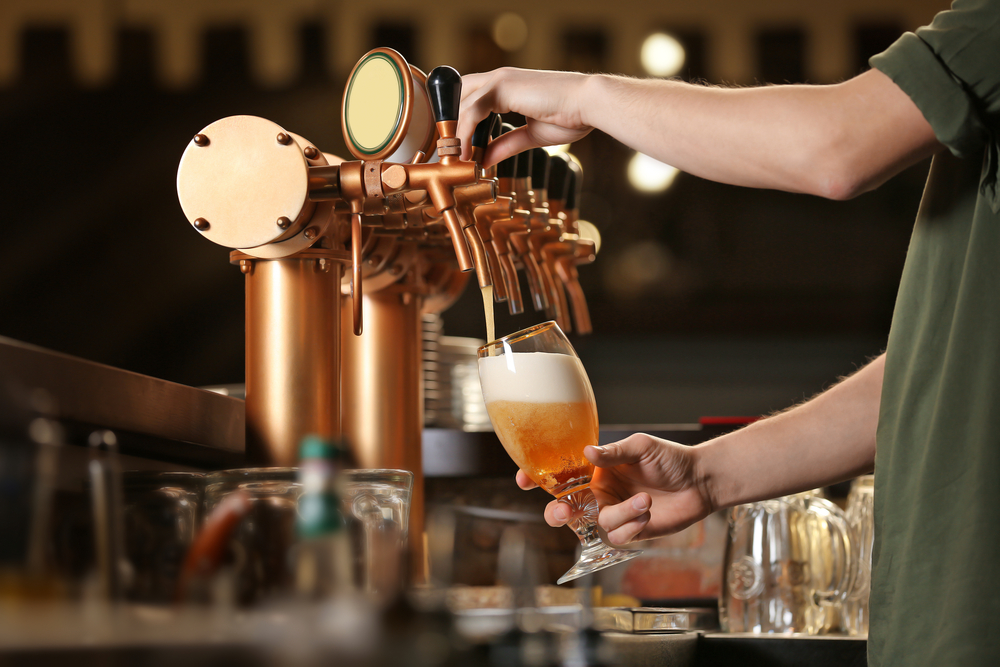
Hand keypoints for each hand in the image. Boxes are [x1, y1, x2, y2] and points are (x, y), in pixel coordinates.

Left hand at [459, 68, 594, 166]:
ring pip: (462, 104)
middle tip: (449, 154)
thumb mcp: (531, 136)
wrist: (590, 105)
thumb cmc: (571, 116)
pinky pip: (472, 109)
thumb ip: (506, 145)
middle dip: (450, 124)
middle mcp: (500, 79)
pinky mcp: (503, 86)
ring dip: (454, 133)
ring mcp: (500, 80)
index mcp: (507, 87)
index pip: (470, 98)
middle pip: (459, 97)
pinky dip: (465, 132)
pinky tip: (465, 153)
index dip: (460, 121)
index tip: (458, 149)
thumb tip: (485, 159)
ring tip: (454, 159)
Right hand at [516, 434, 712, 545]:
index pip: (559, 476)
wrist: (699, 481)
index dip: (536, 478)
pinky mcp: (631, 531)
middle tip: (566, 513)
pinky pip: (618, 536)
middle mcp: (599, 493)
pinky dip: (633, 526)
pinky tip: (649, 512)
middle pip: (565, 510)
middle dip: (559, 514)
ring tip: (646, 500)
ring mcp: (614, 513)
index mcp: (595, 471)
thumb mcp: (640, 447)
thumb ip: (613, 452)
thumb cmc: (670, 458)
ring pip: (598, 524)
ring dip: (621, 514)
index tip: (522, 479)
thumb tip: (585, 452)